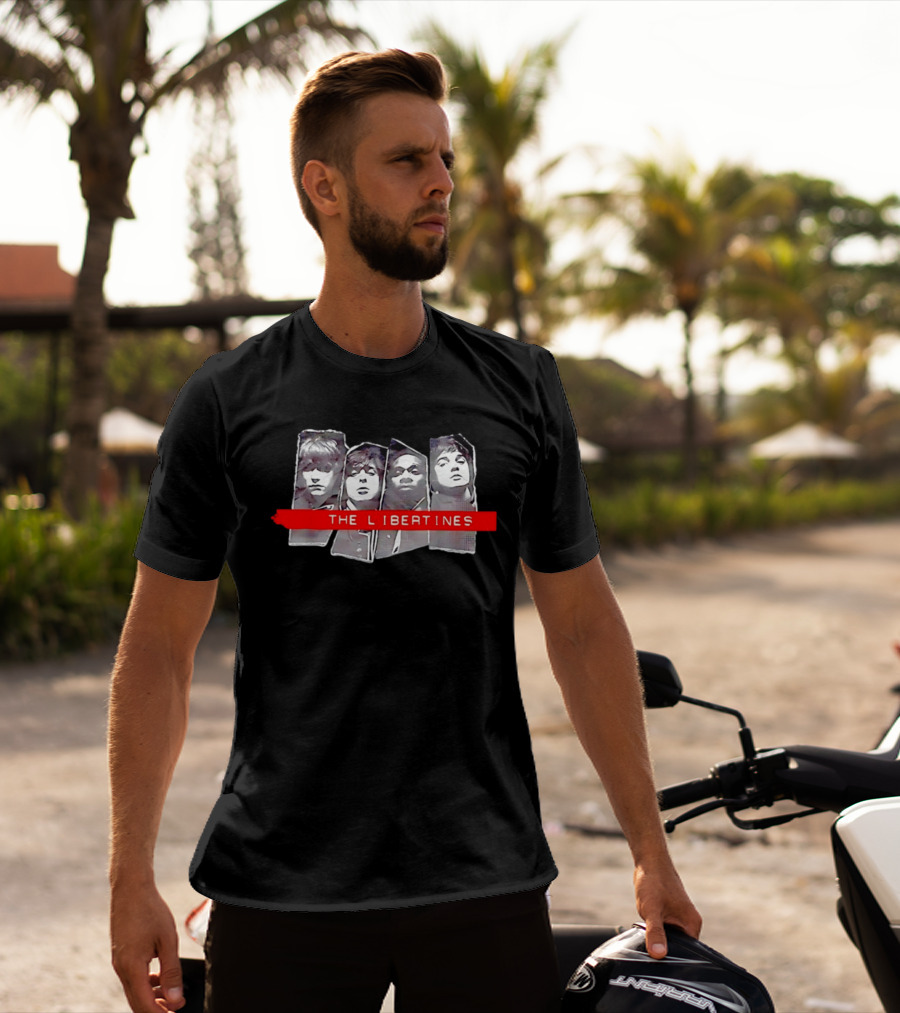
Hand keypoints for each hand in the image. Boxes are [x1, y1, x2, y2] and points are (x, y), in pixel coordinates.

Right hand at [110, 883, 185, 1011]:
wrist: (130, 888)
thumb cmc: (149, 910)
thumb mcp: (167, 940)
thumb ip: (171, 972)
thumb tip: (175, 999)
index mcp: (131, 968)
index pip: (144, 1005)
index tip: (177, 1012)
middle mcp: (121, 969)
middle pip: (137, 1002)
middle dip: (156, 1009)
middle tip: (176, 1008)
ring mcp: (118, 962)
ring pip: (135, 991)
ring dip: (152, 997)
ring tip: (172, 994)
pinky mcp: (121, 955)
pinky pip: (132, 978)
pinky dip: (146, 983)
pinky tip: (160, 977)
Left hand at [634, 859, 701, 959]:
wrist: (649, 862)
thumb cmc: (653, 882)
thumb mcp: (651, 910)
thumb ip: (655, 932)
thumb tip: (659, 955)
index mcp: (692, 924)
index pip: (688, 954)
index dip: (673, 960)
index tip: (659, 963)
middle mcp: (689, 923)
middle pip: (679, 948)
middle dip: (664, 950)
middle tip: (649, 950)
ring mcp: (681, 919)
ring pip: (670, 940)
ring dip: (659, 939)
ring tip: (648, 933)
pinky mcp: (672, 915)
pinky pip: (665, 931)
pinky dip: (656, 931)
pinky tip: (646, 927)